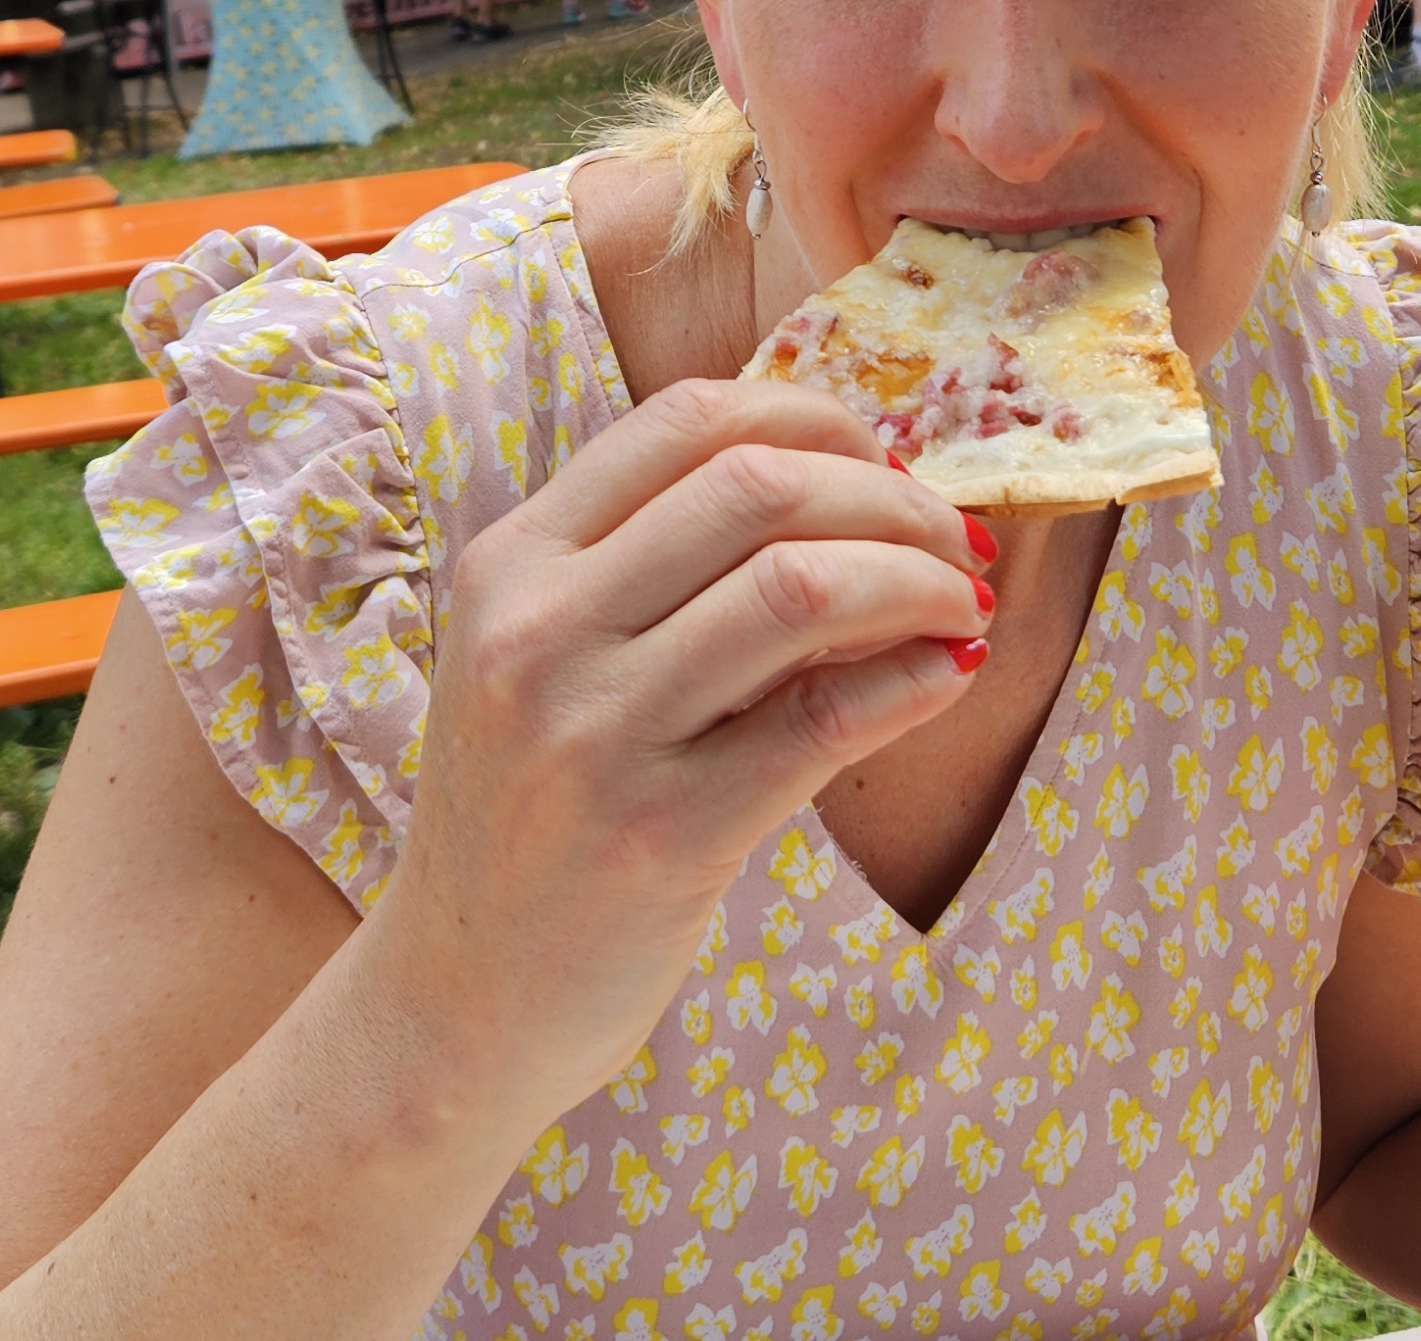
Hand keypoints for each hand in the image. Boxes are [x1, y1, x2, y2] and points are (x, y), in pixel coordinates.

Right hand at [361, 380, 988, 1125]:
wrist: (459, 1002)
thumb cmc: (530, 818)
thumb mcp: (546, 666)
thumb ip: (656, 574)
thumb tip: (859, 489)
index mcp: (509, 565)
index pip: (685, 421)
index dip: (815, 417)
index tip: (883, 461)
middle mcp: (539, 633)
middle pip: (758, 487)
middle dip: (891, 496)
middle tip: (954, 538)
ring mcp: (596, 734)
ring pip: (802, 587)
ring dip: (920, 579)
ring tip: (961, 603)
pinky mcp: (664, 835)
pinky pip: (828, 720)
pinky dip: (916, 679)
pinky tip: (947, 674)